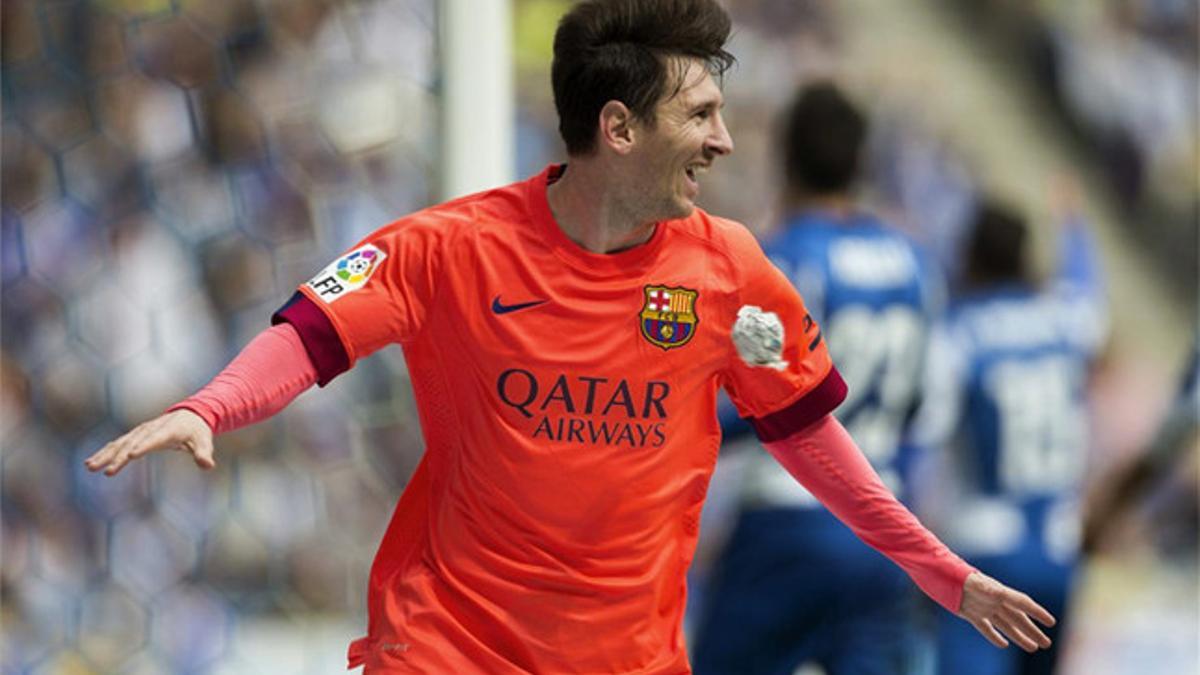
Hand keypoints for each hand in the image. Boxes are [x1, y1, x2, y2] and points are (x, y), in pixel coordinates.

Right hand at [85, 409, 215, 475]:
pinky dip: (105, 452)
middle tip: (107, 471)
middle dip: (119, 457)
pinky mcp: (135, 436)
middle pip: (132, 443)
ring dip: (105, 455)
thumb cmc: (197, 431)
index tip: (131, 455)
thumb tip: (208, 465)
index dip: (144, 446)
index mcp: (168, 431)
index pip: (155, 439)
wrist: (189, 416)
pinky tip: (92, 462)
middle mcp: (151, 429)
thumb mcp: (203, 441)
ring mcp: (141, 432)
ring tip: (90, 467)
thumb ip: (203, 453)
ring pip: (120, 443)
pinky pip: (118, 444)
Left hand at [958, 572, 1055, 651]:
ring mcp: (983, 608)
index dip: (1037, 612)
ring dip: (1019, 636)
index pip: (1022, 603)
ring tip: (1033, 647)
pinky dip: (995, 637)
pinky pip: (986, 628)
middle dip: (1032, 631)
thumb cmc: (958, 575)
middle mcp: (994, 601)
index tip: (1051, 622)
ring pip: (1006, 625)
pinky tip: (1004, 644)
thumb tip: (998, 594)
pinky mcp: (971, 614)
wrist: (940, 575)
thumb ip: (986, 587)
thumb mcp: (973, 581)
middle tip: (1046, 644)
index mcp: (998, 592)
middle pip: (1018, 618)